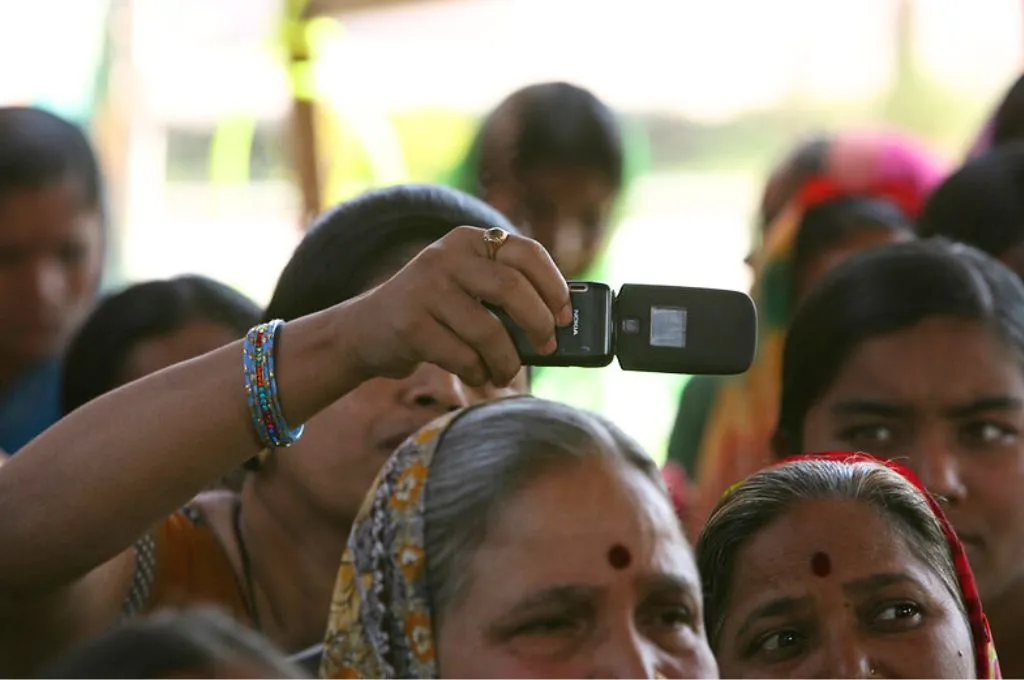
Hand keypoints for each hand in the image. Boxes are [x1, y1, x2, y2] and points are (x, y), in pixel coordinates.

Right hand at [343, 226, 570, 386]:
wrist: (368, 329)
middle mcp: (446, 256)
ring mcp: (425, 288)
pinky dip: (477, 372)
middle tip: (547, 346)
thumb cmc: (435, 312)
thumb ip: (505, 296)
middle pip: (511, 287)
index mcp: (469, 240)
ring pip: (488, 330)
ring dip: (507, 361)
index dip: (554, 285)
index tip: (564, 315)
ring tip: (505, 372)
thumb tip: (558, 327)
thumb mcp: (467, 287)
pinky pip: (462, 356)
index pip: (526, 252)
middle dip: (538, 323)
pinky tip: (476, 373)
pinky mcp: (410, 323)